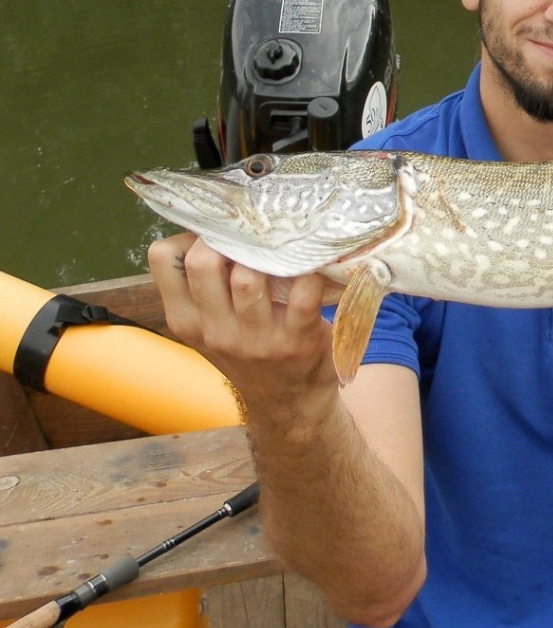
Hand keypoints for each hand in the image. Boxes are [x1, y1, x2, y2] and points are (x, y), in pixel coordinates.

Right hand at [147, 233, 336, 412]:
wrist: (290, 404)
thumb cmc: (250, 350)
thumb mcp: (210, 325)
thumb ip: (203, 286)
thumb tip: (215, 223)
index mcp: (186, 320)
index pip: (163, 258)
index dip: (190, 234)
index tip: (216, 231)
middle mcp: (214, 330)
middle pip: (203, 262)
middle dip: (227, 236)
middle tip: (253, 232)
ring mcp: (255, 338)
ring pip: (248, 277)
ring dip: (267, 254)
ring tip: (282, 245)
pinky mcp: (296, 340)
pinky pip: (303, 292)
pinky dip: (310, 271)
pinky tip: (314, 264)